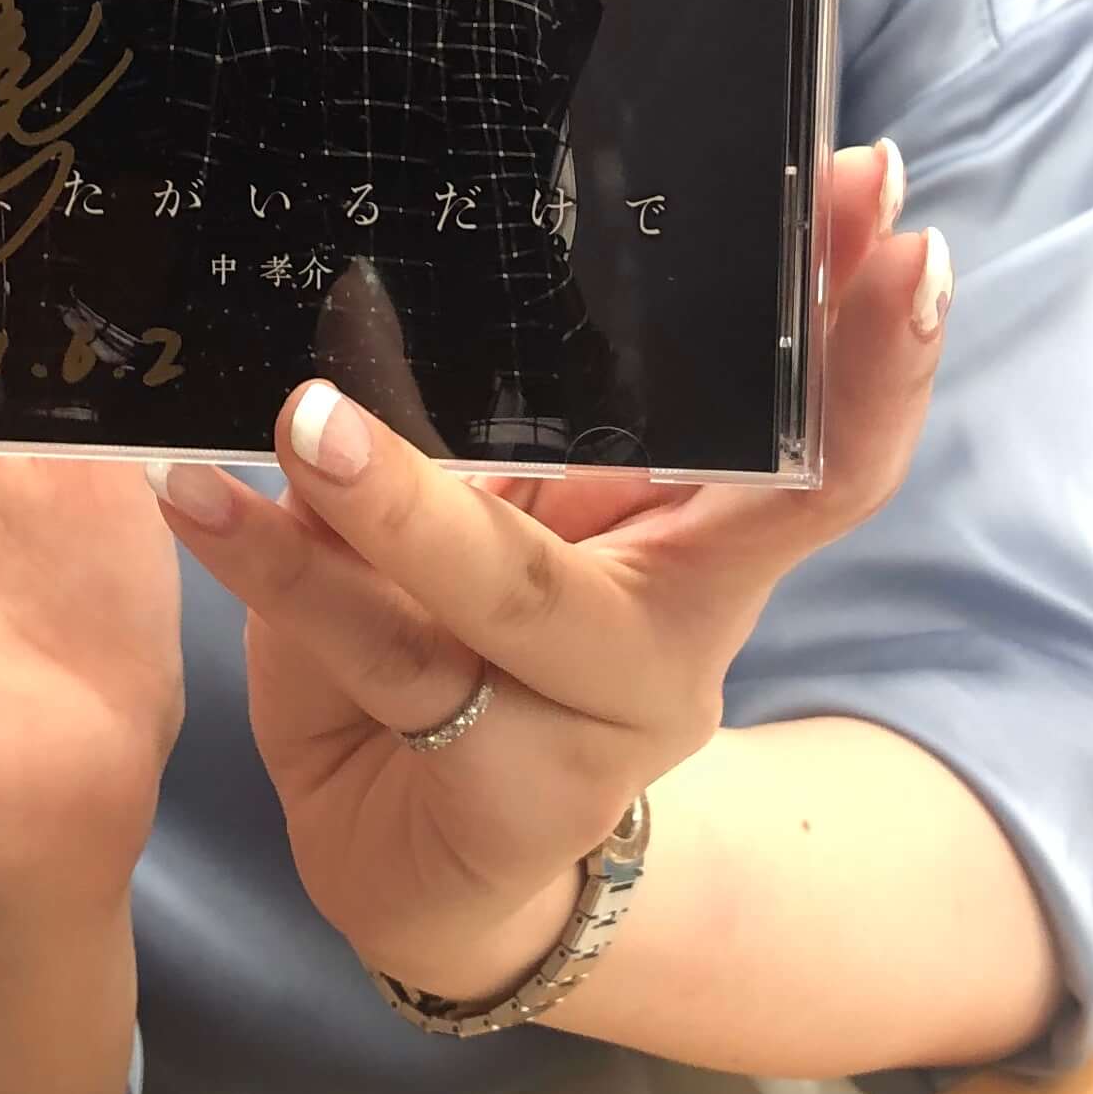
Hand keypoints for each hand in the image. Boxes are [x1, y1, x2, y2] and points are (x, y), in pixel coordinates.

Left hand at [149, 144, 948, 999]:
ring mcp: (603, 728)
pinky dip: (277, 570)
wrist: (422, 869)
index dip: (877, 351)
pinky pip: (379, 660)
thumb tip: (405, 275)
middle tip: (631, 278)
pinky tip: (199, 501)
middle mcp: (681, 636)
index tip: (893, 224)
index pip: (825, 448)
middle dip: (696, 378)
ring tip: (308, 419)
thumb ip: (515, 433)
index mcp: (707, 548)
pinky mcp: (504, 800)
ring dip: (402, 499)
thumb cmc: (464, 657)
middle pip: (724, 508)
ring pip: (511, 595)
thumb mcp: (511, 525)